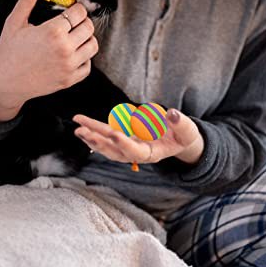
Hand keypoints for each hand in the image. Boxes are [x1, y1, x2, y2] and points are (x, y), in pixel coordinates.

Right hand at [0, 0, 98, 120]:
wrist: (5, 83)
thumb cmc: (8, 52)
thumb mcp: (14, 22)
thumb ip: (27, 0)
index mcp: (53, 31)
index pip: (79, 12)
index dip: (76, 9)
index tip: (71, 11)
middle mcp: (65, 48)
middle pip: (89, 27)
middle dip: (82, 22)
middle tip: (73, 23)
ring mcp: (69, 65)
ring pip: (93, 46)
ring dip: (86, 39)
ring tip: (74, 38)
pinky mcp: (70, 80)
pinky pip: (88, 65)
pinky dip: (84, 59)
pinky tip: (72, 54)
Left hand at [72, 108, 204, 165]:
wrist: (179, 140)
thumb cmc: (183, 135)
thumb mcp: (187, 130)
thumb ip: (180, 122)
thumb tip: (171, 113)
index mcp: (152, 153)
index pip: (136, 151)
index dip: (125, 143)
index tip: (114, 134)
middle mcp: (137, 153)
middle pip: (115, 150)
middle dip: (98, 141)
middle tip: (83, 131)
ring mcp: (130, 147)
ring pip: (107, 147)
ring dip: (92, 138)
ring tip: (78, 129)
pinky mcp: (125, 139)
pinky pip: (107, 139)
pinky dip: (95, 134)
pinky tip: (84, 127)